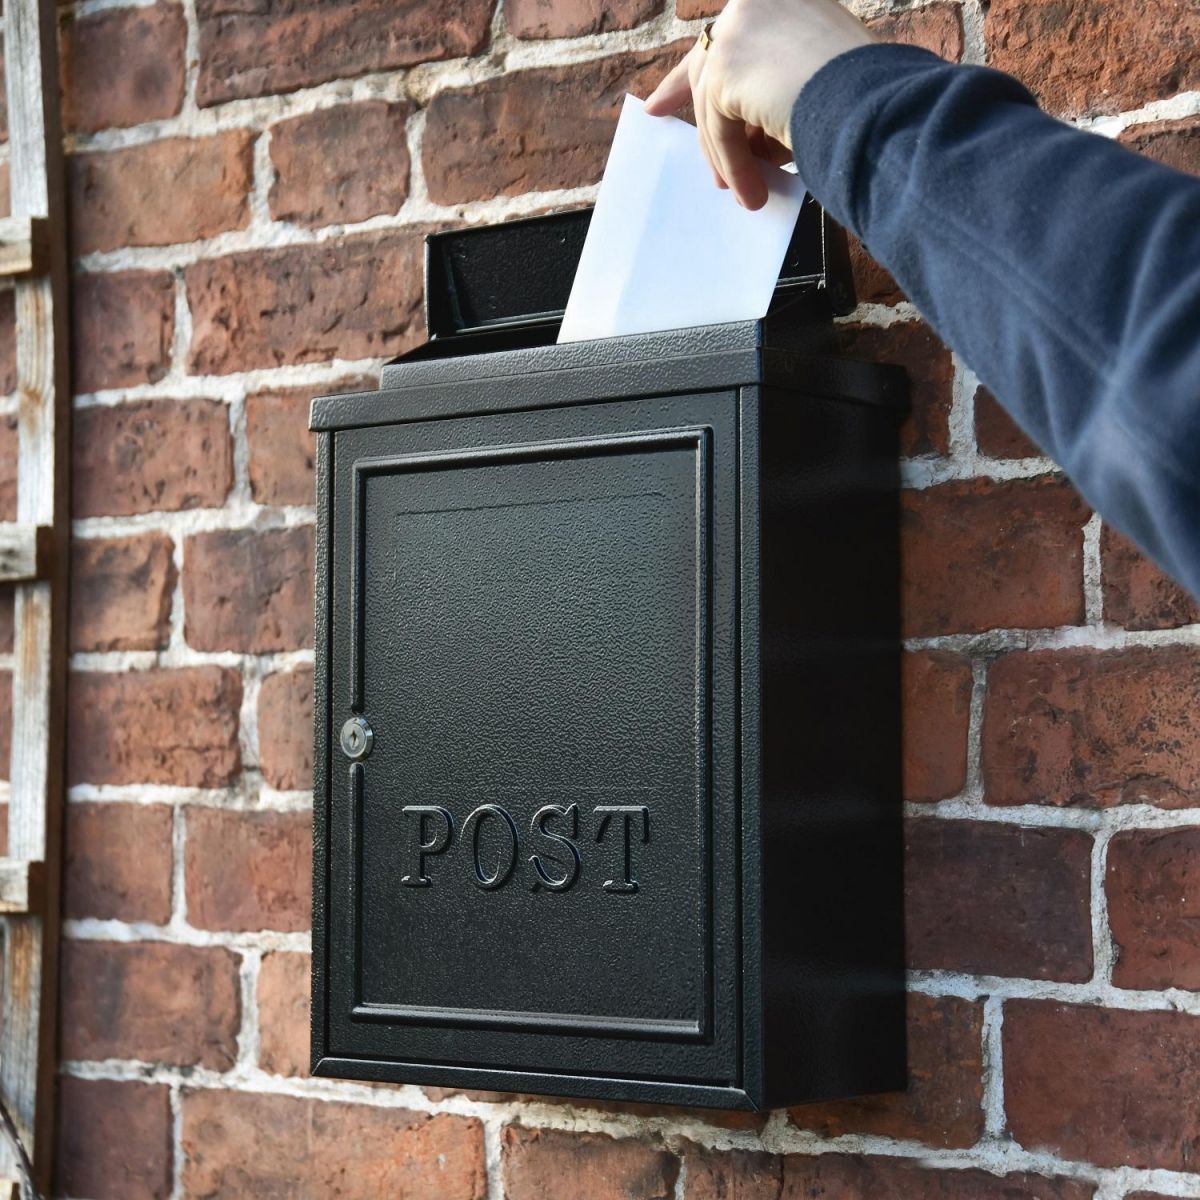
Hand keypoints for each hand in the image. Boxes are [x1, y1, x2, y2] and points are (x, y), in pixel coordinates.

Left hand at [644, 0, 874, 209]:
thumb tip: (747, 132)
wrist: (878, 103)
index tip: (663, 94)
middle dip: (682, 94)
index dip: (695, 66)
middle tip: (657, 116)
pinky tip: (749, 192)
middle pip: (707, 56)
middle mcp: (759, 0)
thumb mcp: (818, 79)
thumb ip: (775, 88)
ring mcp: (740, 26)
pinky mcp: (727, 65)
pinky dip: (733, 165)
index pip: (730, 31)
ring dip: (727, 153)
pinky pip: (719, 128)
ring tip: (745, 192)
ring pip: (714, 101)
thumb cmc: (870, 98)